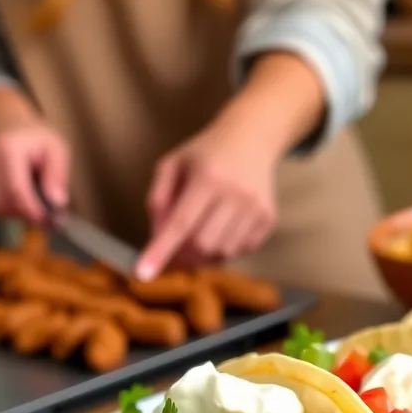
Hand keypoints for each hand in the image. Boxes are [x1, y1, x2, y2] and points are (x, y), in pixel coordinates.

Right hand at [0, 122, 69, 225]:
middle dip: (24, 214)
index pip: (15, 191)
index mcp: (8, 149)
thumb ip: (57, 176)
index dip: (32, 211)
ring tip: (28, 202)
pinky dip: (1, 210)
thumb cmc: (35, 141)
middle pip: (2, 203)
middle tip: (42, 214)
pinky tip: (13, 198)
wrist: (8, 127)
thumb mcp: (57, 150)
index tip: (48, 221)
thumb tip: (57, 203)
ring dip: (12, 213)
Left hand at [136, 119, 277, 280]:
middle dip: (183, 255)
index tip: (144, 274)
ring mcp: (256, 207)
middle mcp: (236, 193)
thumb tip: (156, 237)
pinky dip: (224, 249)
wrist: (251, 138)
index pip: (181, 223)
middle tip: (173, 252)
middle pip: (202, 244)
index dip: (161, 251)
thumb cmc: (205, 153)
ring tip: (198, 234)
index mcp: (208, 177)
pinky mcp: (268, 218)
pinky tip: (220, 229)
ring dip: (204, 253)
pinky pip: (241, 250)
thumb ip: (158, 199)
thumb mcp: (172, 164)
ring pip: (223, 252)